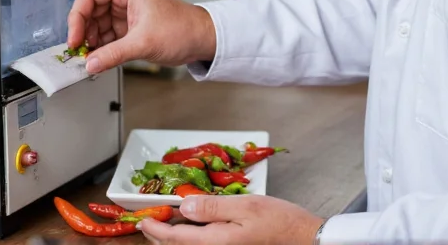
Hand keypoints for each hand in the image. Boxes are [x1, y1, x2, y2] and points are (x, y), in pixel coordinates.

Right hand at [67, 0, 216, 73]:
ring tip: (90, 58)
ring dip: (93, 41)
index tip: (74, 38)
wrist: (202, 39)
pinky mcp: (130, 24)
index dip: (77, 17)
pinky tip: (100, 58)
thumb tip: (90, 64)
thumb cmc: (182, 29)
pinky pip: (108, 33)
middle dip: (84, 32)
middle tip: (79, 52)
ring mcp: (127, 9)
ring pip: (98, 23)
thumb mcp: (143, 43)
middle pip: (91, 10)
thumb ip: (112, 54)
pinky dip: (102, 46)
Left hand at [138, 195, 322, 244]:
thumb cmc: (280, 223)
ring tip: (169, 220)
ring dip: (177, 235)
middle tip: (151, 218)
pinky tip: (195, 223)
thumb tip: (185, 206)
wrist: (304, 240)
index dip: (155, 229)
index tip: (143, 219)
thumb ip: (213, 207)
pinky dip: (192, 236)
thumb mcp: (246, 206)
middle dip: (162, 234)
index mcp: (216, 242)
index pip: (174, 239)